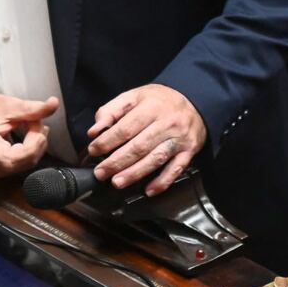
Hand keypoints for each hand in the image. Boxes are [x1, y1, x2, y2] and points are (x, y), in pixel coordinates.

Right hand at [0, 93, 59, 178]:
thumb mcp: (9, 105)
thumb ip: (32, 108)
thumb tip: (54, 103)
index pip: (19, 156)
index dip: (34, 141)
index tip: (37, 122)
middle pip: (26, 160)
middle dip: (37, 140)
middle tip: (36, 121)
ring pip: (27, 163)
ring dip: (36, 144)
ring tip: (32, 125)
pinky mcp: (1, 170)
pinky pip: (23, 164)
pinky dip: (31, 149)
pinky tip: (30, 136)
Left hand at [87, 83, 205, 192]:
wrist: (194, 100)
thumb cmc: (159, 100)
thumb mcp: (133, 96)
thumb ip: (111, 111)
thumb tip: (94, 131)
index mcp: (151, 108)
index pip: (125, 128)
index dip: (107, 141)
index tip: (93, 150)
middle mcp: (167, 123)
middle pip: (139, 146)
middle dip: (117, 162)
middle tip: (101, 172)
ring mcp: (179, 139)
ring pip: (156, 159)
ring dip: (135, 173)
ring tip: (117, 182)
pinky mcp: (189, 151)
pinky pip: (177, 169)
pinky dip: (163, 181)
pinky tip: (149, 190)